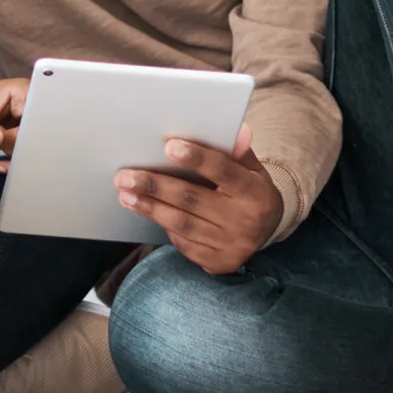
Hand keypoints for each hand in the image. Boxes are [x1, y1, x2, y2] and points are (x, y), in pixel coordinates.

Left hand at [116, 125, 281, 275]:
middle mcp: (244, 220)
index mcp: (254, 192)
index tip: (168, 146)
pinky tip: (147, 211)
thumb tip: (237, 129)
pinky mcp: (218, 262)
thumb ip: (238, 151)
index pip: (223, 171)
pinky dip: (164, 226)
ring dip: (150, 208)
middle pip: (193, 200)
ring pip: (182, 224)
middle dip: (155, 186)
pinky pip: (184, 243)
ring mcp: (230, 245)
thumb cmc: (250, 190)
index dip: (196, 158)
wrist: (268, 230)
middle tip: (125, 176)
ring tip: (126, 194)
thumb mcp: (252, 168)